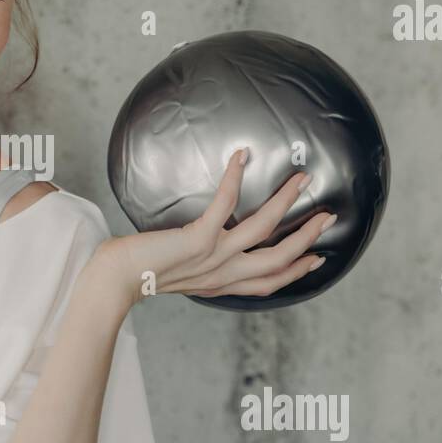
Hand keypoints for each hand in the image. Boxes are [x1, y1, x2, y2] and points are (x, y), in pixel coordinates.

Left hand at [101, 147, 334, 305]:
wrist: (115, 279)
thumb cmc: (140, 273)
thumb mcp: (181, 276)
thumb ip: (201, 266)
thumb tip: (209, 246)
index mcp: (220, 284)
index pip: (269, 283)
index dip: (296, 271)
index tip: (316, 258)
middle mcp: (222, 274)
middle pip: (278, 259)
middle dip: (307, 237)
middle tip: (327, 216)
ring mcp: (213, 257)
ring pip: (263, 230)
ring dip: (286, 203)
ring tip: (301, 181)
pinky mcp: (197, 239)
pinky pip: (224, 206)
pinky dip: (234, 179)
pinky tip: (240, 158)